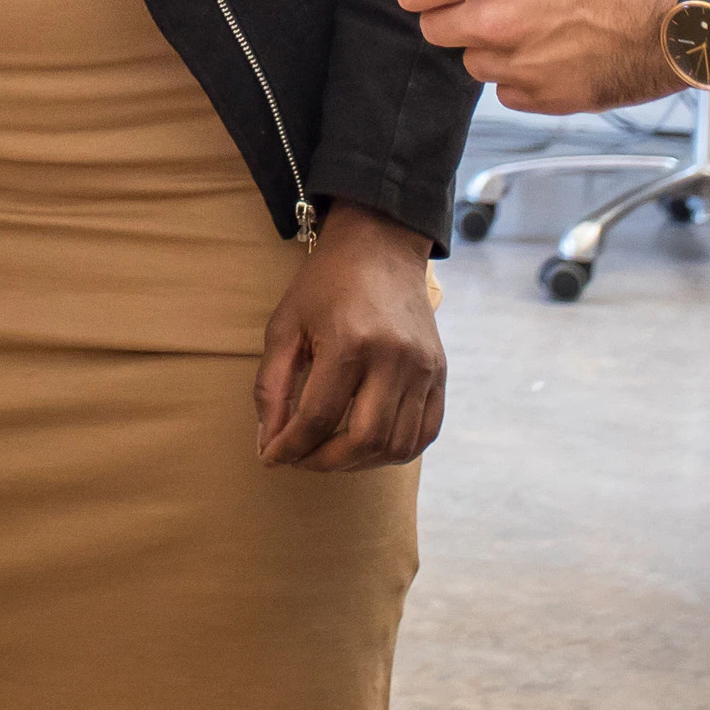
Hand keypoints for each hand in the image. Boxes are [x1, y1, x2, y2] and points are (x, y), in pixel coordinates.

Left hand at [253, 204, 447, 472]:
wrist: (380, 246)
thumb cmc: (325, 285)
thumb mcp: (284, 325)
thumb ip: (271, 387)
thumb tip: (270, 443)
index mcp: (348, 342)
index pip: (317, 418)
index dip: (290, 447)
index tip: (273, 457)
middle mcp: (392, 358)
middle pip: (362, 440)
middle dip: (325, 462)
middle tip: (301, 459)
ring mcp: (422, 367)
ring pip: (396, 445)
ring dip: (360, 463)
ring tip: (332, 453)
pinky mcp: (439, 372)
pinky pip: (425, 432)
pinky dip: (396, 450)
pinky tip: (369, 446)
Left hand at [392, 0, 700, 112]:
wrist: (691, 6)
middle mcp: (496, 21)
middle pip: (434, 29)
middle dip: (455, 11)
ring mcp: (521, 66)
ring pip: (473, 61)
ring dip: (492, 43)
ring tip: (543, 20)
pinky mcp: (548, 99)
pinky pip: (508, 91)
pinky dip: (522, 74)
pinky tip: (559, 48)